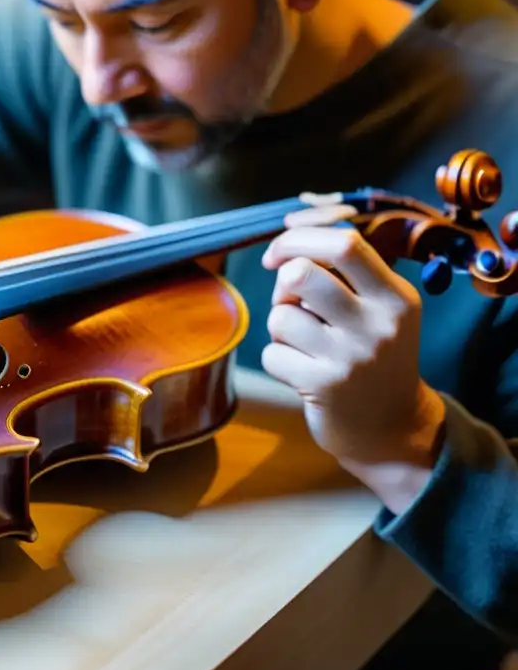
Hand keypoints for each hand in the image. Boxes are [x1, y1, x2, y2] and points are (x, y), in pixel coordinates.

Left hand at [259, 205, 444, 508]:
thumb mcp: (380, 313)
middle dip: (282, 286)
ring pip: (280, 316)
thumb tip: (285, 250)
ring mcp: (351, 357)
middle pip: (301, 274)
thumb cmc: (373, 359)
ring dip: (280, 328)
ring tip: (303, 344)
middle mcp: (378, 324)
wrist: (393, 429)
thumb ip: (343, 278)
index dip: (298, 240)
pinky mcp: (323, 386)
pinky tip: (302, 373)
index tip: (277, 255)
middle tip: (291, 304)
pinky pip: (272, 354)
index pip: (345, 244)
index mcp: (396, 297)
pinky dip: (278, 360)